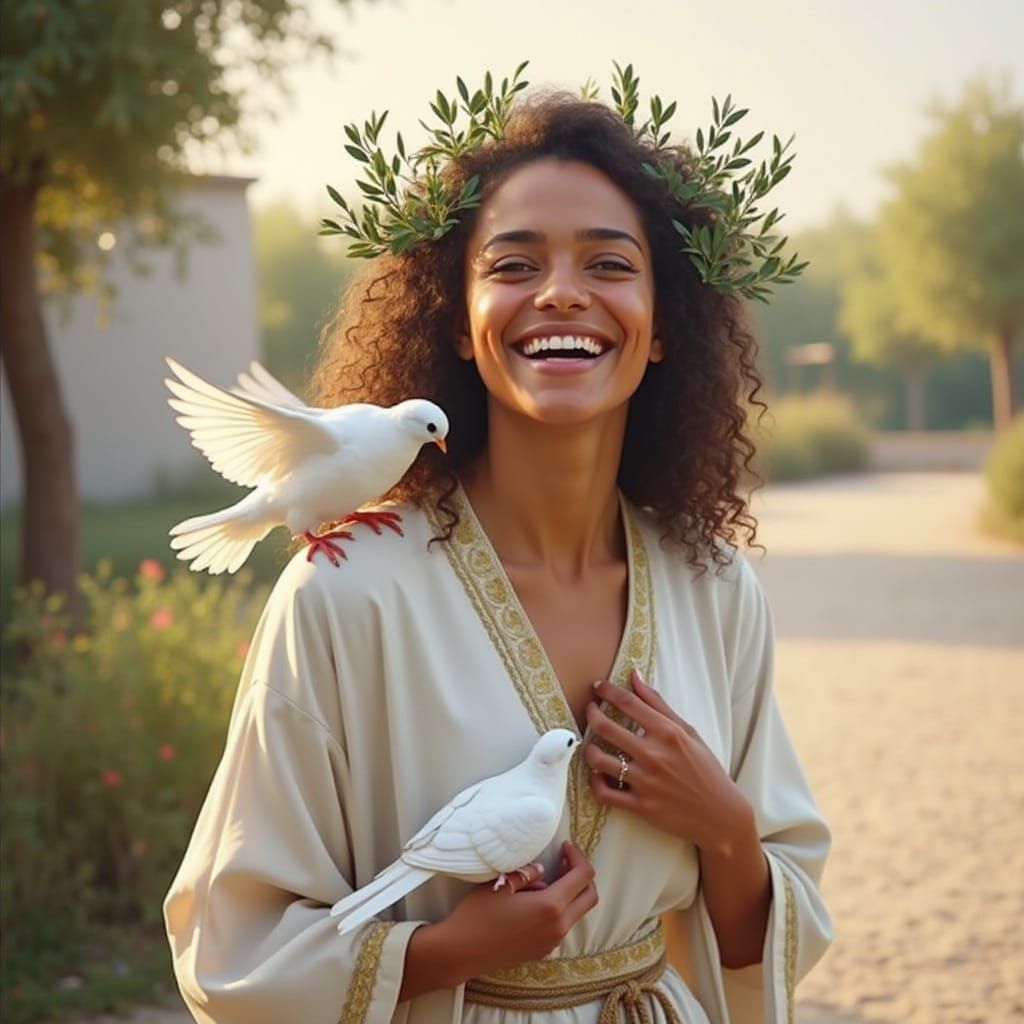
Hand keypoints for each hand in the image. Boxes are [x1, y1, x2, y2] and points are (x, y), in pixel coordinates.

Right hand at [402, 841, 596, 994]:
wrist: (461, 952)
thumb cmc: (477, 915)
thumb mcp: (501, 884)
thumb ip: (527, 874)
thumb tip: (542, 870)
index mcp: (551, 906)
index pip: (583, 876)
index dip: (577, 857)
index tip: (564, 846)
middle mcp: (558, 927)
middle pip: (590, 897)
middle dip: (581, 875)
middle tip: (562, 861)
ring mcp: (552, 942)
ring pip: (577, 912)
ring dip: (569, 893)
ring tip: (541, 881)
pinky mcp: (543, 951)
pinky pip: (562, 925)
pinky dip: (558, 909)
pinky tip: (534, 901)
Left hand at [584, 671, 753, 854]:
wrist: (721, 815)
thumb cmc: (706, 770)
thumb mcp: (688, 731)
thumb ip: (658, 704)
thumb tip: (634, 676)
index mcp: (667, 733)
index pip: (627, 702)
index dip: (607, 691)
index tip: (598, 687)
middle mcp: (654, 755)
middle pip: (606, 727)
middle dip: (592, 714)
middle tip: (590, 710)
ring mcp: (645, 781)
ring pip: (598, 760)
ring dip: (589, 749)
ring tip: (592, 744)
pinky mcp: (640, 806)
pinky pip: (604, 792)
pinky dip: (594, 782)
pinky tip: (598, 774)